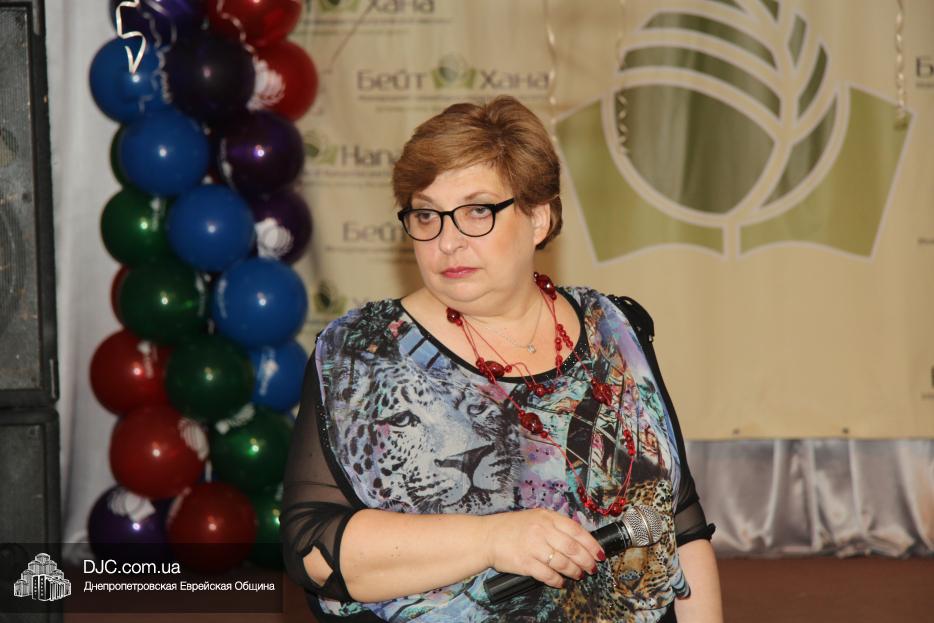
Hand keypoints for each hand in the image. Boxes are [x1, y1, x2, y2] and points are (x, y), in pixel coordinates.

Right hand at [482, 509, 604, 588]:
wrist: (487, 536)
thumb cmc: (512, 528)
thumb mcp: (536, 517)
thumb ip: (556, 525)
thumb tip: (579, 540)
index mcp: (547, 517)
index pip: (576, 530)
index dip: (591, 544)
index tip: (599, 554)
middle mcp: (542, 530)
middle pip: (573, 548)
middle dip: (586, 561)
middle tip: (592, 568)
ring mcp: (533, 547)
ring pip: (563, 563)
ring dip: (574, 571)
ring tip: (578, 575)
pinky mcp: (525, 563)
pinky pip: (548, 575)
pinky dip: (558, 580)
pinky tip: (561, 582)